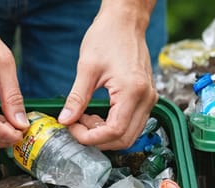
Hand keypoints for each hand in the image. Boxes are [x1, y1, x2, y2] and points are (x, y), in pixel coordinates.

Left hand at [57, 0, 157, 150]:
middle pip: (125, 139)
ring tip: (85, 119)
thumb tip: (65, 120)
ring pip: (130, 135)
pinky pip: (132, 124)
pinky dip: (113, 127)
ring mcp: (149, 99)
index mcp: (133, 91)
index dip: (91, 137)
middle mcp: (146, 98)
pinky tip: (97, 115)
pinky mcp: (146, 98)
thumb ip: (77, 98)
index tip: (73, 129)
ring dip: (105, 135)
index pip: (114, 131)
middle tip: (77, 126)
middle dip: (98, 140)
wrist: (126, 21)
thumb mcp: (87, 67)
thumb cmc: (108, 36)